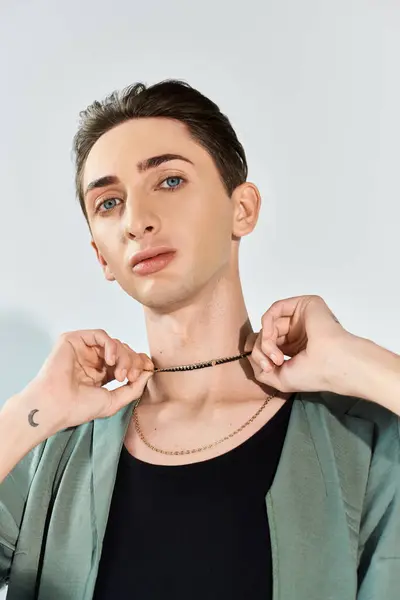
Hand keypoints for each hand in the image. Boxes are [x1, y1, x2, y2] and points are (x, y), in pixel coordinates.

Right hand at [21, 329, 154, 433]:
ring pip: (114, 343)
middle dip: (132, 362)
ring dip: (123, 356)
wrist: (57, 405)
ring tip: (119, 374)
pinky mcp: (74, 340)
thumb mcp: (114, 400)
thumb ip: (134, 388)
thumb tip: (149, 373)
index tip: (148, 369)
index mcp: (102, 373)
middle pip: (123, 350)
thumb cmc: (78, 407)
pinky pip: (100, 335)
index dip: (139, 362)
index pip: (126, 361)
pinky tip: (111, 360)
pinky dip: (111, 345)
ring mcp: (83, 349)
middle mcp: (93, 360)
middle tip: (129, 377)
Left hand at [245, 295, 351, 393]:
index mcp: (295, 348)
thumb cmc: (313, 373)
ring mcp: (300, 318)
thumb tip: (251, 354)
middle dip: (261, 350)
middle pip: (265, 334)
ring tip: (275, 356)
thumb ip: (260, 369)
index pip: (267, 345)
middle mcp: (297, 332)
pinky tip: (272, 339)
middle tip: (270, 365)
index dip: (259, 355)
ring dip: (265, 341)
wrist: (333, 363)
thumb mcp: (279, 379)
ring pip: (269, 323)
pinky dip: (267, 325)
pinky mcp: (303, 304)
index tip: (267, 369)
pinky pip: (275, 309)